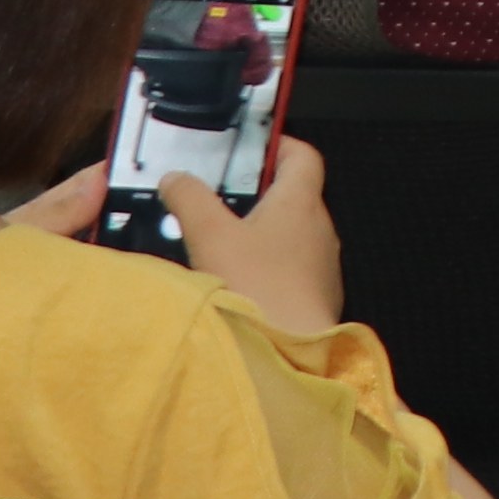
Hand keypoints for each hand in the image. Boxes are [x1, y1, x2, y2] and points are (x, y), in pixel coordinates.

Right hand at [166, 133, 346, 336]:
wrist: (288, 352)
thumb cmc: (255, 285)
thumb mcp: (210, 236)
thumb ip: (190, 199)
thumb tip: (176, 176)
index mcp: (301, 201)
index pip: (303, 155)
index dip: (278, 145)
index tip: (248, 149)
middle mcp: (320, 227)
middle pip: (294, 195)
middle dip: (258, 192)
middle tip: (217, 197)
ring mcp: (322, 264)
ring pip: (291, 234)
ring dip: (260, 232)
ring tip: (217, 239)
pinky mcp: (316, 296)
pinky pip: (291, 267)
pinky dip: (266, 264)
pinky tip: (236, 280)